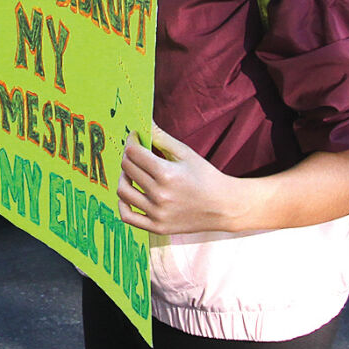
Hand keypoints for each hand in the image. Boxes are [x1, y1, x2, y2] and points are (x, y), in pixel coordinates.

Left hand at [117, 124, 250, 234]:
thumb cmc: (206, 177)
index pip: (133, 153)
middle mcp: (160, 195)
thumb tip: (144, 121)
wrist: (226, 207)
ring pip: (123, 191)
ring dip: (123, 177)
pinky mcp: (158, 227)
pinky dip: (123, 204)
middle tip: (136, 153)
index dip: (131, 141)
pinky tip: (130, 193)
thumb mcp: (186, 154)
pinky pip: (127, 216)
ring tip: (133, 172)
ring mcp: (158, 214)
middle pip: (127, 168)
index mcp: (167, 174)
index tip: (135, 138)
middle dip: (128, 156)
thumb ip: (162, 137)